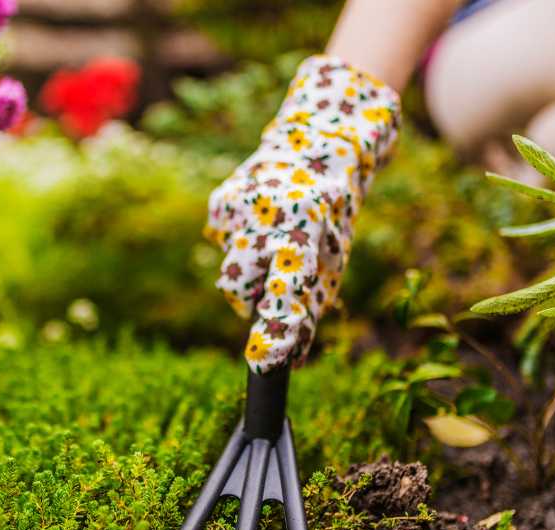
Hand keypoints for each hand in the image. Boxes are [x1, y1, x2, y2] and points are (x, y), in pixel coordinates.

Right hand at [205, 55, 400, 372]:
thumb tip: (292, 361)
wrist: (319, 142)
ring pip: (229, 271)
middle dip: (253, 299)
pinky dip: (239, 246)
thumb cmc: (332, 214)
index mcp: (307, 226)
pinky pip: (221, 246)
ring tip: (273, 245)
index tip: (266, 362)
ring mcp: (237, 205)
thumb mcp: (334, 259)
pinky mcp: (219, 202)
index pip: (287, 286)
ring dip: (248, 274)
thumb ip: (310, 307)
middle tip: (277, 282)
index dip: (277, 325)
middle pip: (239, 288)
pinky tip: (260, 224)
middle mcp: (267, 213)